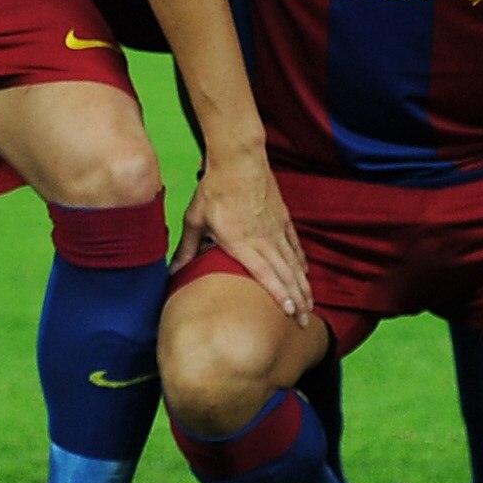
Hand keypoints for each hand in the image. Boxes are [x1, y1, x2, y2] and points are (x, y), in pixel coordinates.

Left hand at [178, 149, 311, 324]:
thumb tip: (172, 272)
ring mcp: (277, 230)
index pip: (266, 275)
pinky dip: (301, 262)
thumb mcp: (195, 220)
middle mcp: (265, 240)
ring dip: (303, 286)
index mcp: (243, 244)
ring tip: (309, 306)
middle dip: (297, 301)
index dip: (279, 296)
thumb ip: (187, 249)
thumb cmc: (214, 190)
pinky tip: (304, 274)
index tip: (290, 314)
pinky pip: (295, 246)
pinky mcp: (283, 219)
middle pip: (286, 275)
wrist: (239, 159)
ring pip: (294, 264)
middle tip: (304, 323)